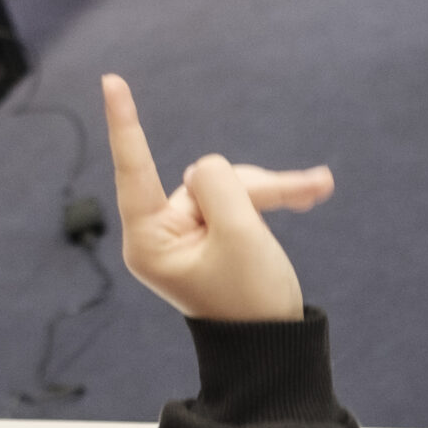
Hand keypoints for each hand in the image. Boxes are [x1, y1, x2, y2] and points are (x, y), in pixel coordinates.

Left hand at [101, 73, 331, 323]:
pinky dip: (271, 200)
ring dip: (270, 193)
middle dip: (254, 188)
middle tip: (310, 192)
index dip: (127, 125)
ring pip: (228, 187)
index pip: (135, 171)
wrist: (275, 346)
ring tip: (316, 191)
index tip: (111, 80)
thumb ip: (220, 184)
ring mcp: (186, 234)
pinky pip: (237, 201)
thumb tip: (207, 170)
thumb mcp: (241, 233)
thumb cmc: (254, 299)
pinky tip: (311, 192)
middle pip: (204, 181)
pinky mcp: (210, 234)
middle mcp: (160, 234)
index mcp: (150, 241)